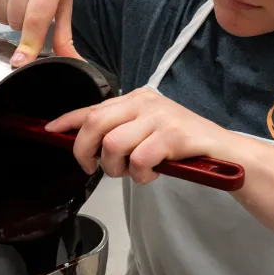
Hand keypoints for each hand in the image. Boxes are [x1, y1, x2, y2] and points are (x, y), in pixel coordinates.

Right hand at [0, 0, 80, 65]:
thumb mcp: (64, 2)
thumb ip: (65, 35)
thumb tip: (73, 61)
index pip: (36, 19)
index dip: (29, 44)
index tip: (20, 62)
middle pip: (17, 22)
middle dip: (25, 26)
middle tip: (34, 9)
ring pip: (3, 16)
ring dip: (12, 18)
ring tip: (23, 1)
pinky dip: (0, 8)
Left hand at [45, 88, 228, 183]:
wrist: (223, 150)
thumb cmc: (183, 144)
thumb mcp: (147, 131)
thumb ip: (120, 132)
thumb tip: (87, 146)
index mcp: (136, 99)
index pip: (93, 107)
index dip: (67, 120)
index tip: (50, 130)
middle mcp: (145, 102)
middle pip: (95, 124)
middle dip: (85, 151)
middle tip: (93, 167)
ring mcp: (159, 117)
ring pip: (113, 145)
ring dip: (117, 168)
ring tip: (133, 172)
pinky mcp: (173, 135)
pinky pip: (139, 159)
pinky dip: (141, 174)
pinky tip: (152, 174)